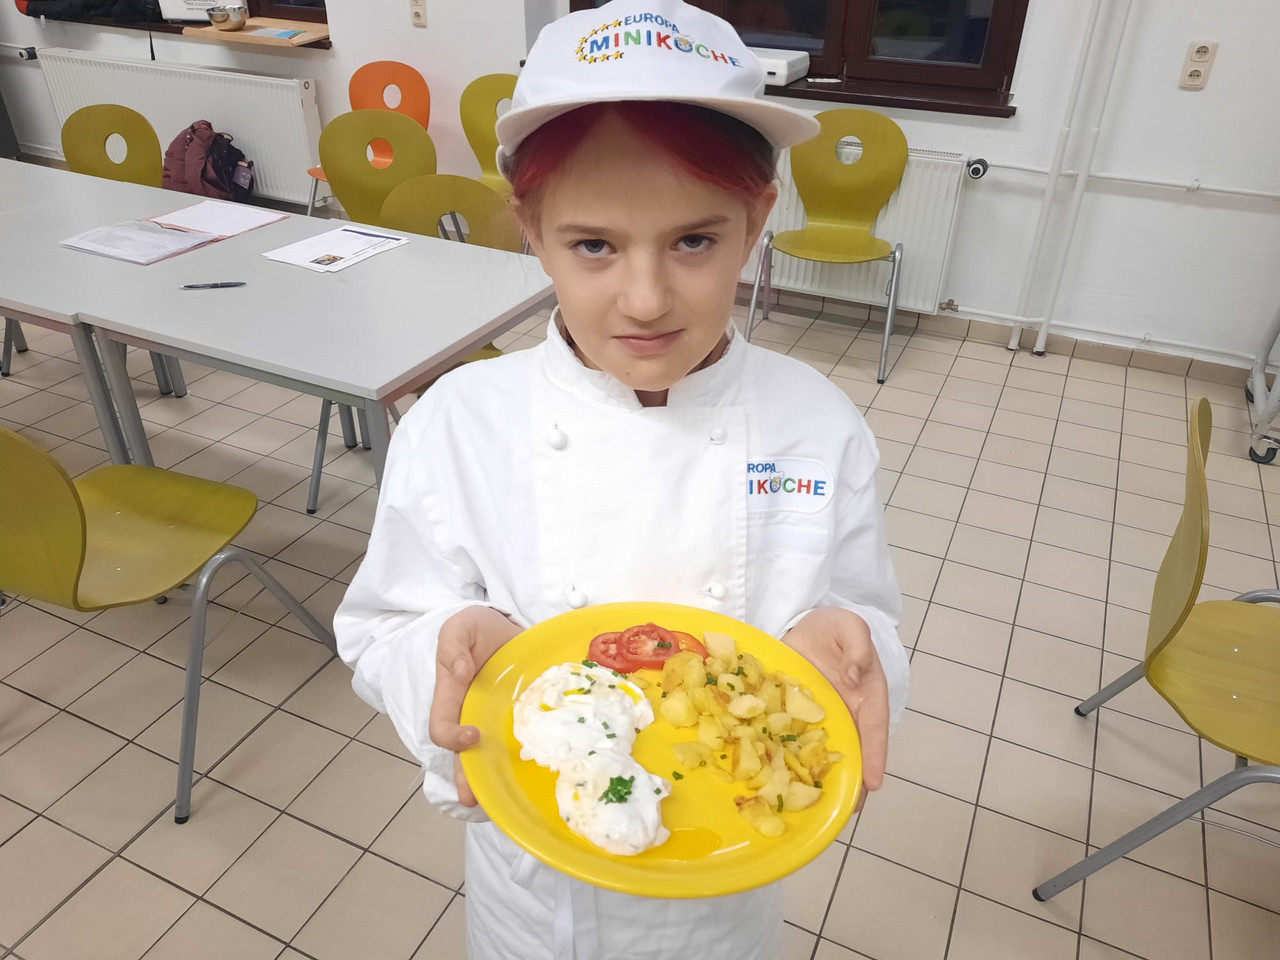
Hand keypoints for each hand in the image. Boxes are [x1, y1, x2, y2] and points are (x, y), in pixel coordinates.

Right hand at [427, 606, 521, 806]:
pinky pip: (517, 741)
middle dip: (465, 778)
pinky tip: (534, 775)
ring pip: (488, 755)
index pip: (441, 725)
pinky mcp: (518, 718)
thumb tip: (458, 671)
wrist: (507, 625)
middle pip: (462, 753)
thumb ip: (453, 644)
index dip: (451, 736)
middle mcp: (471, 713)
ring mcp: (494, 719)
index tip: (472, 735)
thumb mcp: (461, 625)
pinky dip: (521, 759)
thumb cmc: (479, 628)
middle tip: (473, 799)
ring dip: (490, 778)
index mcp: (452, 695)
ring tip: (500, 801)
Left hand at [782, 607, 889, 810]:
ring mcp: (816, 719)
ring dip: (820, 778)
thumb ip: (857, 646)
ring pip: (821, 753)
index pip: (873, 729)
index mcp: (865, 696)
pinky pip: (789, 741)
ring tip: (817, 809)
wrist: (802, 623)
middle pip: (851, 751)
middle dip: (851, 781)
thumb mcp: (850, 626)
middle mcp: (843, 714)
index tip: (874, 783)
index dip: (875, 756)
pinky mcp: (790, 718)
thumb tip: (854, 674)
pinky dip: (786, 760)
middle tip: (848, 810)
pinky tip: (778, 779)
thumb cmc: (833, 627)